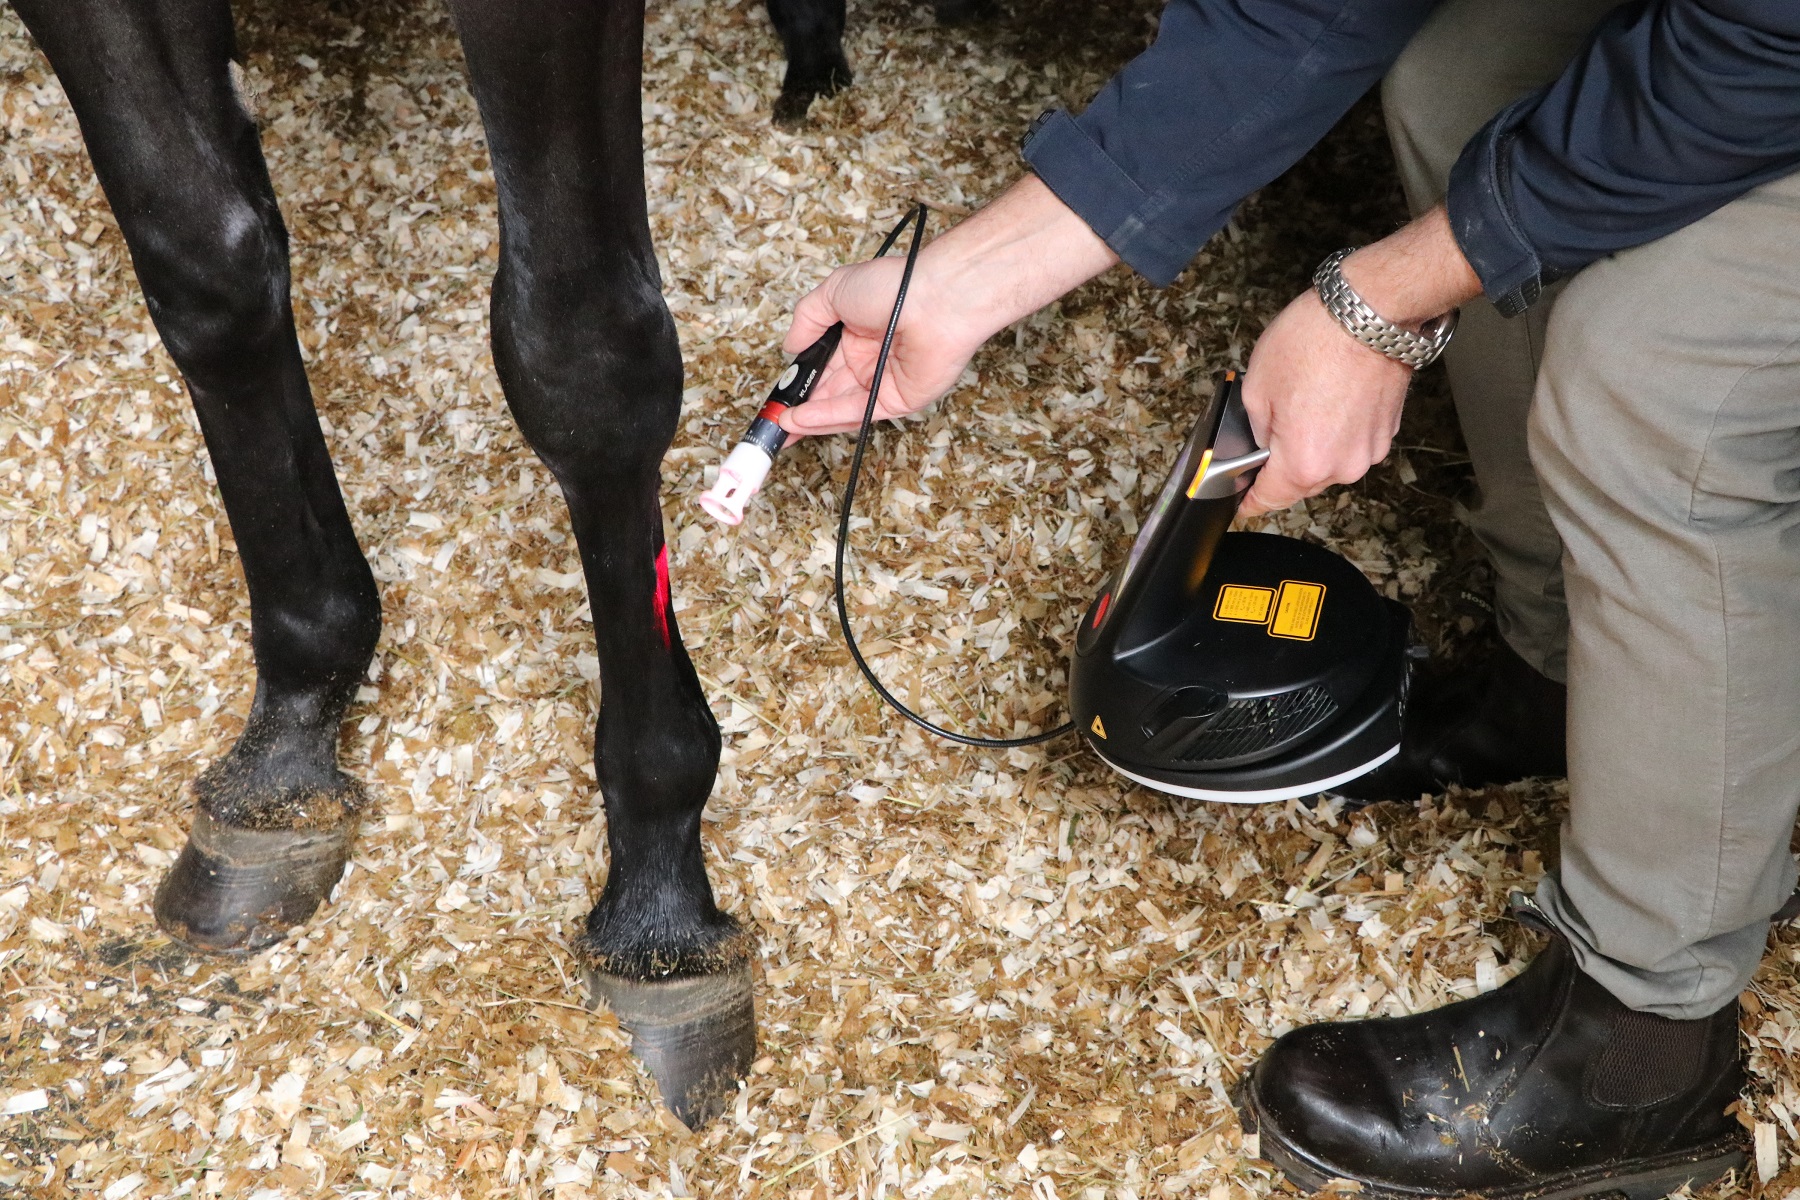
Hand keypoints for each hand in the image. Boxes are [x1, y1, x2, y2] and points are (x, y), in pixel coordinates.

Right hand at [779, 255, 982, 435]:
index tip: (777, 394)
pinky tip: (802, 419)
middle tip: (772, 420)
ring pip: (839, 407)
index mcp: (855, 335)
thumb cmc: (894, 286)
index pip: (820, 366)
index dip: (797, 381)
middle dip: (799, 407)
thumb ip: (808, 319)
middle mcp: (868, 361)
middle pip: (827, 391)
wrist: (936, 299)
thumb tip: (789, 346)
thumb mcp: (835, 291)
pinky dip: (828, 417)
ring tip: (780, 426)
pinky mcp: (897, 400)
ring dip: (809, 418)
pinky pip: (858, 413)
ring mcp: (883, 382)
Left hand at [1237, 292, 1412, 514]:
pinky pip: (1352, 443)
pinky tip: (1330, 399)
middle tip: (1270, 432)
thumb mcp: (1256, 388)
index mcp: (1304, 464)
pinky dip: (1338, 430)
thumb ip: (1256, 431)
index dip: (1250, 501)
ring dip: (1314, 445)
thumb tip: (1261, 445)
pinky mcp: (1388, 431)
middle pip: (1301, 483)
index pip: (1270, 500)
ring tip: (1306, 404)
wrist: (1369, 313)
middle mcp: (1342, 467)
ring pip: (1329, 462)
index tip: (1242, 503)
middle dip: (1282, 465)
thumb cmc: (1313, 342)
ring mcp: (1370, 451)